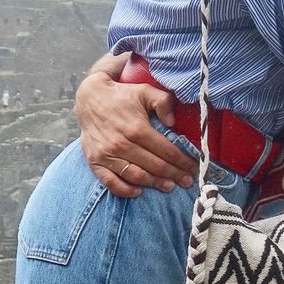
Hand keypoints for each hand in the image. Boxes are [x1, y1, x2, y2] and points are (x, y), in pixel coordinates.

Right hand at [75, 68, 194, 197]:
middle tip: (187, 181)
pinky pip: (111, 182)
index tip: (194, 168)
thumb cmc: (121, 96)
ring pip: (136, 176)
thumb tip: (173, 122)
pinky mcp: (95, 162)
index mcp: (137, 129)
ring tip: (169, 187)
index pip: (167, 151)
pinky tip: (138, 192)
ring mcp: (107, 155)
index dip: (183, 162)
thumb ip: (163, 102)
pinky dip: (125, 190)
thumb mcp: (145, 91)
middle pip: (155, 166)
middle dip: (174, 175)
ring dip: (155, 184)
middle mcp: (122, 144)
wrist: (89, 98)